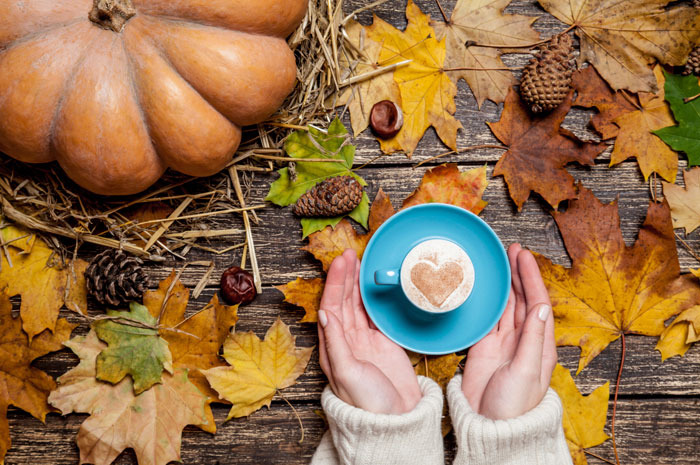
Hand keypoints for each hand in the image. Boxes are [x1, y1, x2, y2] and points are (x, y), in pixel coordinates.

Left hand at [317, 249, 421, 414]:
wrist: (396, 420)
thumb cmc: (368, 403)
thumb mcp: (347, 373)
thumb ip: (336, 342)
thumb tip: (324, 312)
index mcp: (332, 346)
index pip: (331, 306)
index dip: (335, 282)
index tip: (341, 261)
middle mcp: (345, 340)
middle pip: (343, 300)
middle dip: (345, 275)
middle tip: (349, 252)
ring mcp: (364, 340)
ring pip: (357, 303)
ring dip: (356, 282)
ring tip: (359, 260)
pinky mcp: (382, 342)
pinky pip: (374, 313)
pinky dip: (372, 296)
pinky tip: (372, 282)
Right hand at [461, 243, 556, 419]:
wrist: (490, 427)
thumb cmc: (514, 406)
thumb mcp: (526, 371)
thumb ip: (533, 338)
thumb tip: (541, 306)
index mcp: (540, 344)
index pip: (537, 301)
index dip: (531, 276)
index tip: (522, 255)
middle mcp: (523, 339)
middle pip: (522, 298)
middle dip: (518, 273)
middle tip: (510, 249)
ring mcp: (503, 343)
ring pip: (505, 305)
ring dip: (504, 283)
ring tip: (499, 261)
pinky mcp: (484, 348)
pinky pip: (487, 317)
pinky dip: (486, 300)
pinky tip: (484, 287)